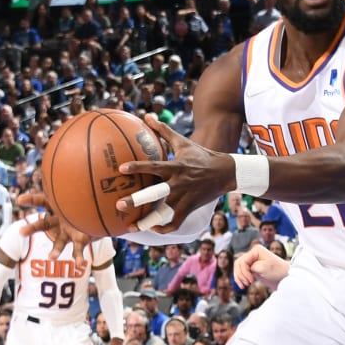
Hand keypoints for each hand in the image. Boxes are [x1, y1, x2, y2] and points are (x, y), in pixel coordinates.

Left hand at [116, 114, 231, 232]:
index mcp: (175, 167)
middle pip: (155, 194)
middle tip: (119, 205)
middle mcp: (178, 183)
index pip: (154, 167)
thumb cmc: (201, 156)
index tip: (121, 169)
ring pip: (164, 213)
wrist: (225, 172)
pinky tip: (152, 228)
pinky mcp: (190, 208)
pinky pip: (176, 222)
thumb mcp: (183, 142)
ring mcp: (184, 198)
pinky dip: (164, 228)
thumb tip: (147, 115)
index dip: (138, 167)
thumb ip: (163, 130)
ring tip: (132, 227)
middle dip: (137, 200)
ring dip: (147, 222)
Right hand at [234, 242, 288, 287]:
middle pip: (238, 264)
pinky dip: (241, 278)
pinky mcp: (253, 268)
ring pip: (238, 268)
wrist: (285, 277)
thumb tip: (243, 268)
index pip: (243, 261)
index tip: (251, 280)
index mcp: (256, 250)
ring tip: (244, 286)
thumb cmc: (277, 271)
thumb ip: (250, 266)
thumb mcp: (263, 267)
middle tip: (247, 283)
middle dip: (240, 275)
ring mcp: (252, 261)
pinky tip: (243, 285)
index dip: (244, 272)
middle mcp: (253, 254)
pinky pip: (242, 272)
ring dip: (239, 277)